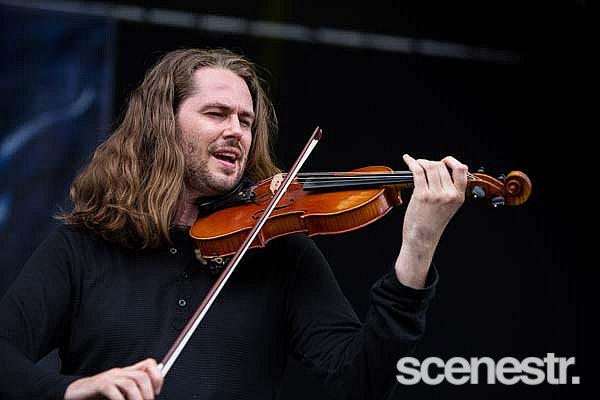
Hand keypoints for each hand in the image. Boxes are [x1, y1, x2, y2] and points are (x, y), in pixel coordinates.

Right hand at [64, 358, 162, 399]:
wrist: (74, 393)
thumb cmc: (98, 395)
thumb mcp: (119, 391)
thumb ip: (132, 391)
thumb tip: (151, 395)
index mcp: (126, 372)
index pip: (148, 364)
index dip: (157, 376)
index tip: (157, 392)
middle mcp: (119, 372)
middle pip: (141, 376)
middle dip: (148, 392)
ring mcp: (109, 377)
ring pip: (129, 383)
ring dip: (137, 398)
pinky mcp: (98, 385)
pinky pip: (112, 390)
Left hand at [394, 154, 467, 287]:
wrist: (422, 239)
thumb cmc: (432, 223)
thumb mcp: (449, 207)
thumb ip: (449, 190)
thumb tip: (440, 169)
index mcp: (458, 196)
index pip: (461, 170)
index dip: (452, 161)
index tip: (444, 161)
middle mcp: (449, 194)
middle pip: (441, 166)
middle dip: (431, 162)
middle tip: (424, 165)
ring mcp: (435, 194)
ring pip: (430, 166)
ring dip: (421, 162)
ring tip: (417, 164)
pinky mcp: (421, 195)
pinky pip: (417, 171)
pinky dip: (411, 162)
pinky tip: (407, 159)